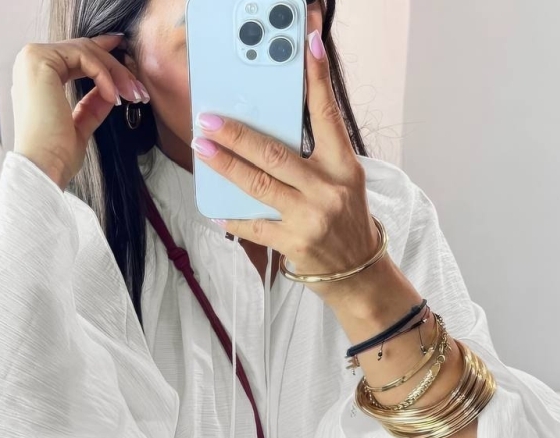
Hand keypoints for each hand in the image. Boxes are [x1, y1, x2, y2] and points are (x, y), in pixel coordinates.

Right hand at [12, 36, 149, 189]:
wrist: (43, 168)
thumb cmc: (56, 156)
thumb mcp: (79, 127)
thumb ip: (91, 107)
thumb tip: (110, 93)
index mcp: (36, 79)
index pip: (74, 56)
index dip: (103, 55)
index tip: (126, 60)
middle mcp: (30, 64)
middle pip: (83, 51)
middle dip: (116, 68)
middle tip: (139, 89)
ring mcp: (33, 59)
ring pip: (86, 51)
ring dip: (115, 72)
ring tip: (132, 95)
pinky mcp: (40, 60)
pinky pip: (83, 57)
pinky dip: (104, 76)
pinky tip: (114, 97)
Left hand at [190, 21, 380, 300]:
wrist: (357, 270)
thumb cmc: (345, 221)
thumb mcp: (342, 182)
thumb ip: (314, 159)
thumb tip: (267, 138)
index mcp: (343, 166)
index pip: (328, 115)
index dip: (318, 79)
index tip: (309, 46)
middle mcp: (327, 188)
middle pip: (274, 153)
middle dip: (237, 135)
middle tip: (209, 120)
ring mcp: (310, 217)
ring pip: (258, 185)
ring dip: (225, 166)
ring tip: (202, 150)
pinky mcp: (294, 242)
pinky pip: (255, 225)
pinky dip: (233, 218)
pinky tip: (216, 208)